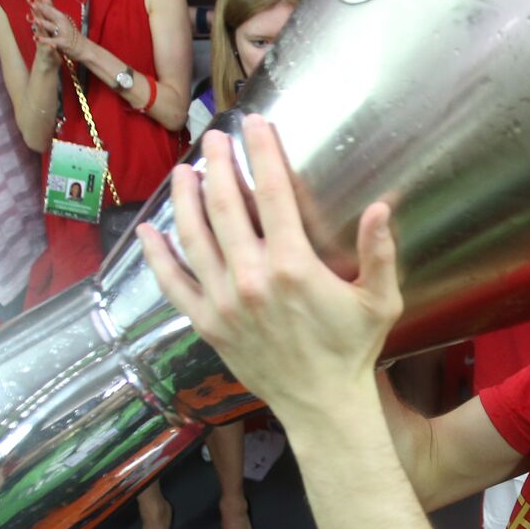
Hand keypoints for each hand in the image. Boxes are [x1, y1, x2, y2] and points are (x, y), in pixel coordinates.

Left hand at [23, 0, 83, 59]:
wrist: (83, 48)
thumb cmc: (70, 32)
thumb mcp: (60, 18)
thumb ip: (50, 7)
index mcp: (58, 14)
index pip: (43, 4)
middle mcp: (60, 21)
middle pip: (47, 12)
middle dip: (38, 6)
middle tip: (29, 0)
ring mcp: (62, 32)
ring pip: (50, 26)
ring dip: (42, 23)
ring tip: (33, 19)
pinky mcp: (62, 43)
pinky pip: (52, 41)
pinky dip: (44, 40)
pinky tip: (35, 38)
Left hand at [138, 115, 403, 418]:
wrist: (322, 405)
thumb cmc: (352, 350)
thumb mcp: (380, 300)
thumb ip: (379, 252)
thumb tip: (381, 207)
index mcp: (294, 266)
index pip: (273, 193)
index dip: (262, 152)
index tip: (255, 124)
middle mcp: (252, 278)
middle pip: (225, 204)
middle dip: (218, 163)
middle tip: (214, 138)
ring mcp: (224, 302)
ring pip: (194, 236)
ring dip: (185, 197)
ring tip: (184, 170)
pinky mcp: (207, 324)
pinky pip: (174, 284)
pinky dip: (156, 255)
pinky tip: (147, 230)